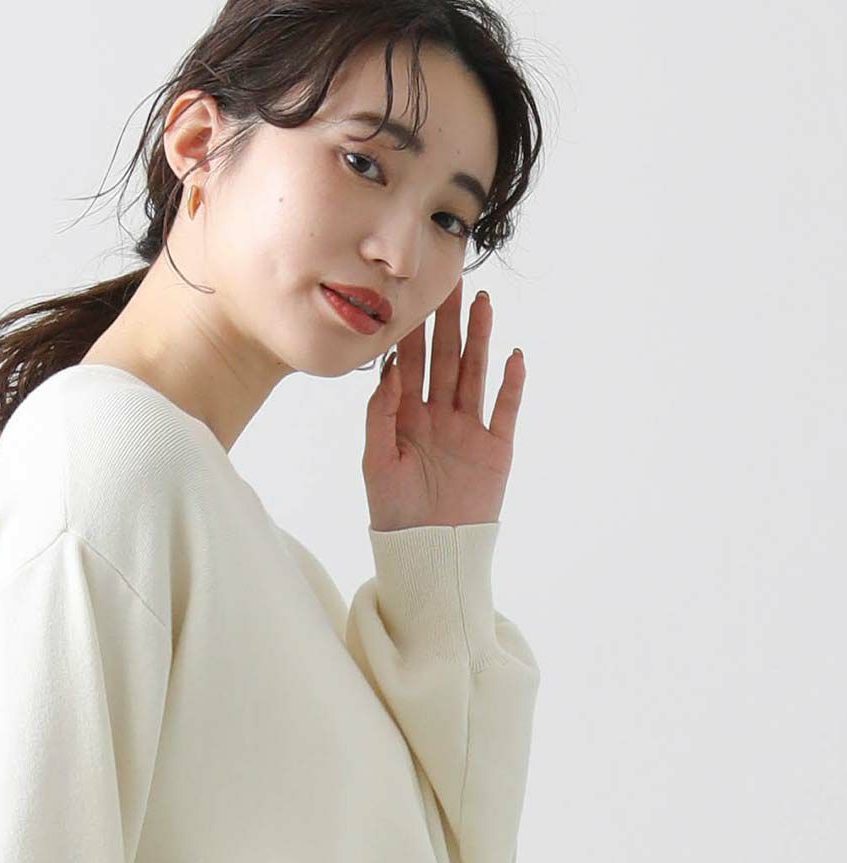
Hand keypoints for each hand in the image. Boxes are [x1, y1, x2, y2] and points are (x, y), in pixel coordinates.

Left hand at [363, 275, 524, 531]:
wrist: (428, 553)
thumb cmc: (394, 514)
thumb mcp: (376, 463)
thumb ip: (380, 416)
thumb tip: (388, 370)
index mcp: (407, 418)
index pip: (410, 365)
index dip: (412, 332)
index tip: (413, 296)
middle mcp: (439, 417)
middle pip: (446, 359)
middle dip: (448, 322)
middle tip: (452, 280)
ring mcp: (469, 430)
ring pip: (475, 375)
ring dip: (480, 339)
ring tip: (482, 303)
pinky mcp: (495, 449)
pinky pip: (505, 411)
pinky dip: (511, 384)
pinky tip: (513, 356)